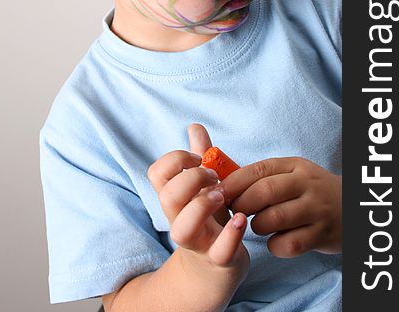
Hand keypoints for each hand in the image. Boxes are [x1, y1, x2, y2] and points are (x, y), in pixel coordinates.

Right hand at [147, 137, 248, 273]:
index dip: (175, 159)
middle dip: (192, 179)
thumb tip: (194, 126)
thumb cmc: (208, 221)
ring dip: (203, 205)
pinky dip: (231, 234)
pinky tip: (241, 219)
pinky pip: (220, 251)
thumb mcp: (202, 188)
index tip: (197, 159)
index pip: (157, 172)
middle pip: (168, 196)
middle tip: (214, 178)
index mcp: (175, 199)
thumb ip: (200, 157)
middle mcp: (180, 219)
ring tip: (222, 197)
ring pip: (183, 228)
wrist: (211, 271)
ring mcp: (199, 241)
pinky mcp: (220, 260)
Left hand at [220, 157, 341, 257]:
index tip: (218, 192)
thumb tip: (222, 183)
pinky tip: (276, 240)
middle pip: (264, 192)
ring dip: (257, 225)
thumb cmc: (309, 192)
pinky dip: (274, 246)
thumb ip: (263, 177)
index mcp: (295, 166)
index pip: (258, 170)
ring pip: (274, 219)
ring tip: (258, 225)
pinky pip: (288, 244)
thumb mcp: (292, 174)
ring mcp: (316, 210)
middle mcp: (307, 184)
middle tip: (236, 211)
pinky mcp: (322, 235)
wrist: (351, 209)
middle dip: (242, 204)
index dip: (234, 182)